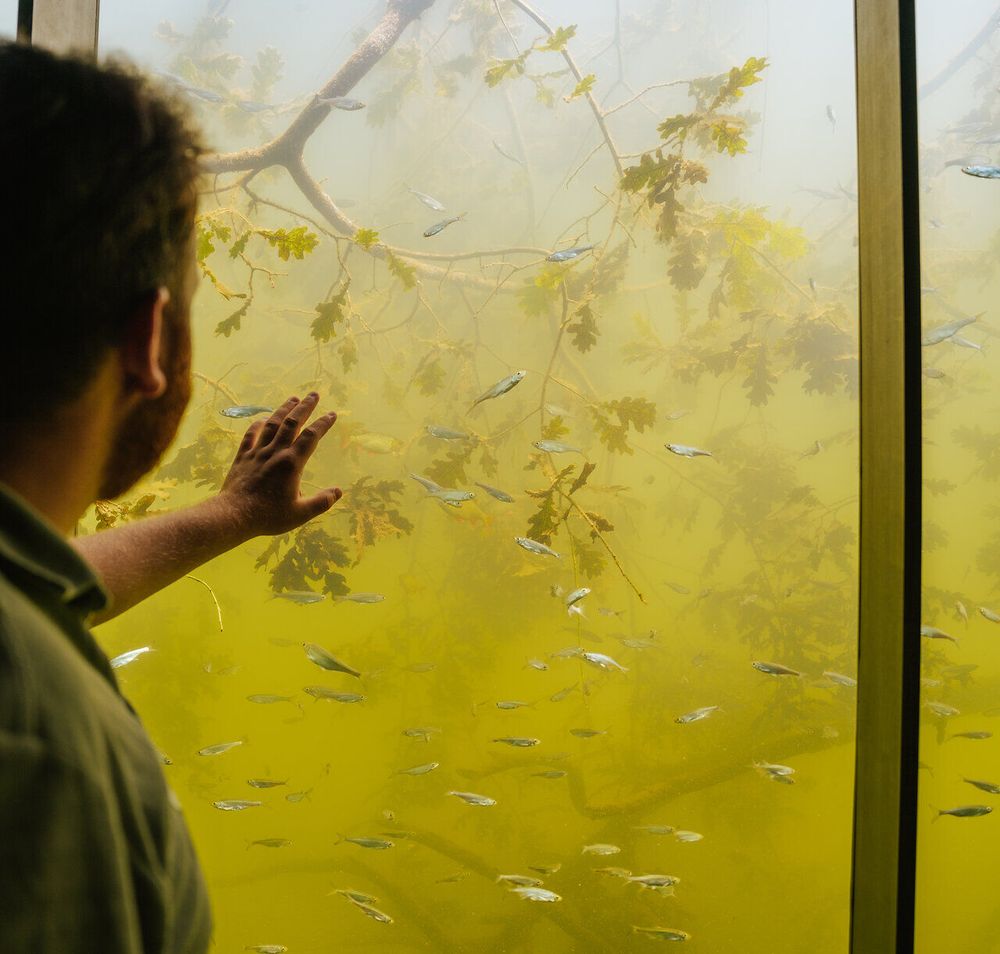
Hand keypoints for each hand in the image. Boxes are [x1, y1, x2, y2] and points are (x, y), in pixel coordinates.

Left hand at [213, 393, 341, 538]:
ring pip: (272, 425)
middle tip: (314, 394)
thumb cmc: (268, 516)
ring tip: (293, 398)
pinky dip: (257, 425)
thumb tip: (338, 492)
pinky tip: (263, 419)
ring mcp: (257, 453)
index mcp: (291, 464)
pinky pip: (250, 435)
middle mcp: (275, 453)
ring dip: (283, 409)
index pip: (311, 437)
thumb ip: (321, 502)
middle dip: (304, 407)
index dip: (323, 424)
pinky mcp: (242, 458)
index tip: (332, 414)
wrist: (233, 515)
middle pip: (292, 423)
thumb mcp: (300, 514)